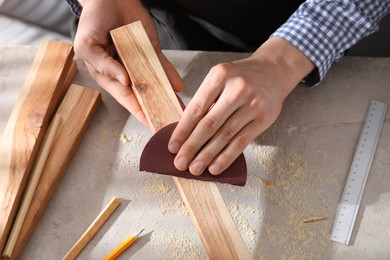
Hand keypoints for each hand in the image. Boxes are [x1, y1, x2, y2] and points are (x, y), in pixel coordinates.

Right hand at [74, 0, 183, 124]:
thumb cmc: (92, 21)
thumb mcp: (87, 45)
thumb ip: (103, 64)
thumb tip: (124, 81)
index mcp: (107, 75)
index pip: (124, 96)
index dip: (137, 110)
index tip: (150, 122)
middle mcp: (124, 72)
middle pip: (142, 93)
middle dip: (155, 107)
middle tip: (168, 119)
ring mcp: (139, 62)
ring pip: (154, 82)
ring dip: (166, 95)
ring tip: (178, 107)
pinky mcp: (150, 51)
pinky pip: (161, 65)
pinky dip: (170, 75)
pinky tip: (177, 85)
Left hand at [168, 37, 314, 175]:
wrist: (274, 69)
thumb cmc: (241, 77)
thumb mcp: (220, 78)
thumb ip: (205, 101)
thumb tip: (185, 132)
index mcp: (219, 76)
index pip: (196, 109)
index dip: (182, 130)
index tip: (173, 146)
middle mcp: (237, 89)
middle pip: (209, 124)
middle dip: (192, 146)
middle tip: (180, 163)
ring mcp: (253, 104)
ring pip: (225, 135)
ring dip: (207, 155)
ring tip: (195, 169)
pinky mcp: (264, 118)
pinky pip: (242, 141)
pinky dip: (227, 156)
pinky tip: (215, 167)